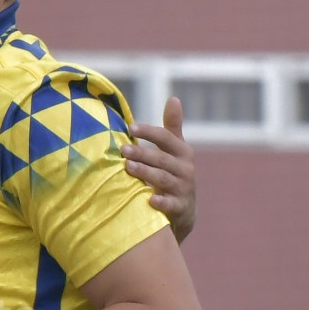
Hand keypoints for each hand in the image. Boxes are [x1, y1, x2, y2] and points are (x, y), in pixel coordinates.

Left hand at [122, 97, 195, 242]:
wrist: (184, 211)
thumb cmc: (174, 174)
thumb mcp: (176, 151)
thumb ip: (172, 127)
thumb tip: (174, 98)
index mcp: (182, 152)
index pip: (166, 138)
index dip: (149, 132)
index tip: (130, 127)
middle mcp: (185, 169)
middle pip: (162, 158)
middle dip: (142, 153)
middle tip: (123, 149)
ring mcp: (184, 189)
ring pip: (163, 179)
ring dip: (146, 172)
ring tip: (128, 167)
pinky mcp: (180, 208)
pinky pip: (170, 204)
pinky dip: (161, 202)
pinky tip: (149, 200)